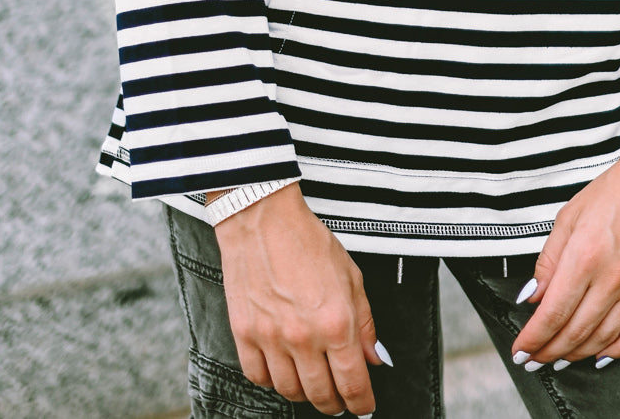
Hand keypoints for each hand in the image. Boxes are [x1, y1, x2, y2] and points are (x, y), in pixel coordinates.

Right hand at [213, 183, 382, 415]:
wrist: (262, 218)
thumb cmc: (308, 241)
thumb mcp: (351, 276)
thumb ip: (366, 322)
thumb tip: (375, 358)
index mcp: (337, 323)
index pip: (353, 384)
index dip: (362, 403)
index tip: (364, 407)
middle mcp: (304, 337)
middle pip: (321, 395)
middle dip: (335, 404)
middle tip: (339, 400)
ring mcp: (271, 338)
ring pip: (290, 391)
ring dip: (305, 393)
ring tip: (312, 382)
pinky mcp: (244, 334)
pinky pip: (258, 377)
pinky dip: (272, 380)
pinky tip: (282, 368)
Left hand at [514, 145, 619, 367]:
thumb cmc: (619, 188)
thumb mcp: (571, 214)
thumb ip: (550, 258)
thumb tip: (533, 296)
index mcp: (585, 256)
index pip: (552, 312)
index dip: (534, 337)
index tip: (521, 349)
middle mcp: (612, 278)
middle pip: (575, 330)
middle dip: (550, 351)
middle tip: (534, 360)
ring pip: (603, 338)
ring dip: (577, 354)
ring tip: (560, 360)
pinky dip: (617, 351)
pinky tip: (601, 356)